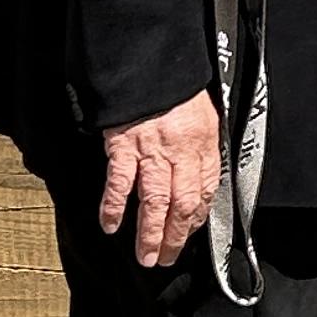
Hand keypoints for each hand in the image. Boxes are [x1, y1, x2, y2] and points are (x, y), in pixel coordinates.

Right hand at [100, 89, 222, 270]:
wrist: (151, 59)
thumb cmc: (175, 85)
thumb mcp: (203, 113)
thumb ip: (202, 145)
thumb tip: (200, 176)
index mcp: (203, 143)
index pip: (205, 191)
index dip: (197, 218)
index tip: (189, 233)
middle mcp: (181, 150)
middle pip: (182, 204)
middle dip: (174, 237)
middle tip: (165, 258)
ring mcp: (152, 149)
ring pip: (155, 202)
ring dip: (149, 234)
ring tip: (144, 256)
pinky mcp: (124, 144)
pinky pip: (120, 182)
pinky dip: (114, 207)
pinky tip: (110, 224)